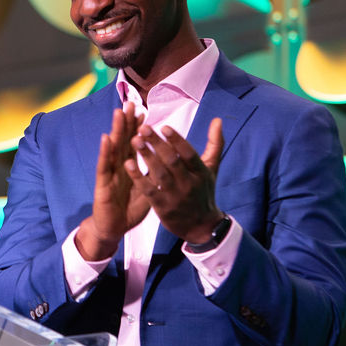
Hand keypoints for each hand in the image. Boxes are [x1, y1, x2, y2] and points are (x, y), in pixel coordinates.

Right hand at [76, 102, 148, 260]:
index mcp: (129, 167)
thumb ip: (152, 174)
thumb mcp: (146, 189)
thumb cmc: (129, 209)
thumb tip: (167, 162)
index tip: (144, 111)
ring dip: (116, 129)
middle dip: (127, 122)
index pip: (134, 143)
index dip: (139, 127)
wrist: (114, 228)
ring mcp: (110, 173)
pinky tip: (106, 138)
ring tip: (119, 113)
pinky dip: (105, 151)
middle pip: (123, 140)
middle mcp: (118, 166)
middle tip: (131, 103)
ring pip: (113, 148)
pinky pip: (104, 166)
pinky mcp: (102, 184)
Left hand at [126, 118, 223, 243]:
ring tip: (134, 140)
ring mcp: (175, 196)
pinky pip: (148, 190)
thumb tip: (217, 119)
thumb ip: (214, 143)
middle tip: (143, 129)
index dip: (177, 140)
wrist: (201, 226)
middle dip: (157, 143)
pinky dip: (138, 177)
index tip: (164, 127)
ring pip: (159, 174)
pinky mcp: (162, 207)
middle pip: (172, 161)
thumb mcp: (211, 168)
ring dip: (146, 156)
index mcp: (201, 172)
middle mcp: (189, 183)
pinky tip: (127, 163)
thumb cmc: (203, 191)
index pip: (189, 154)